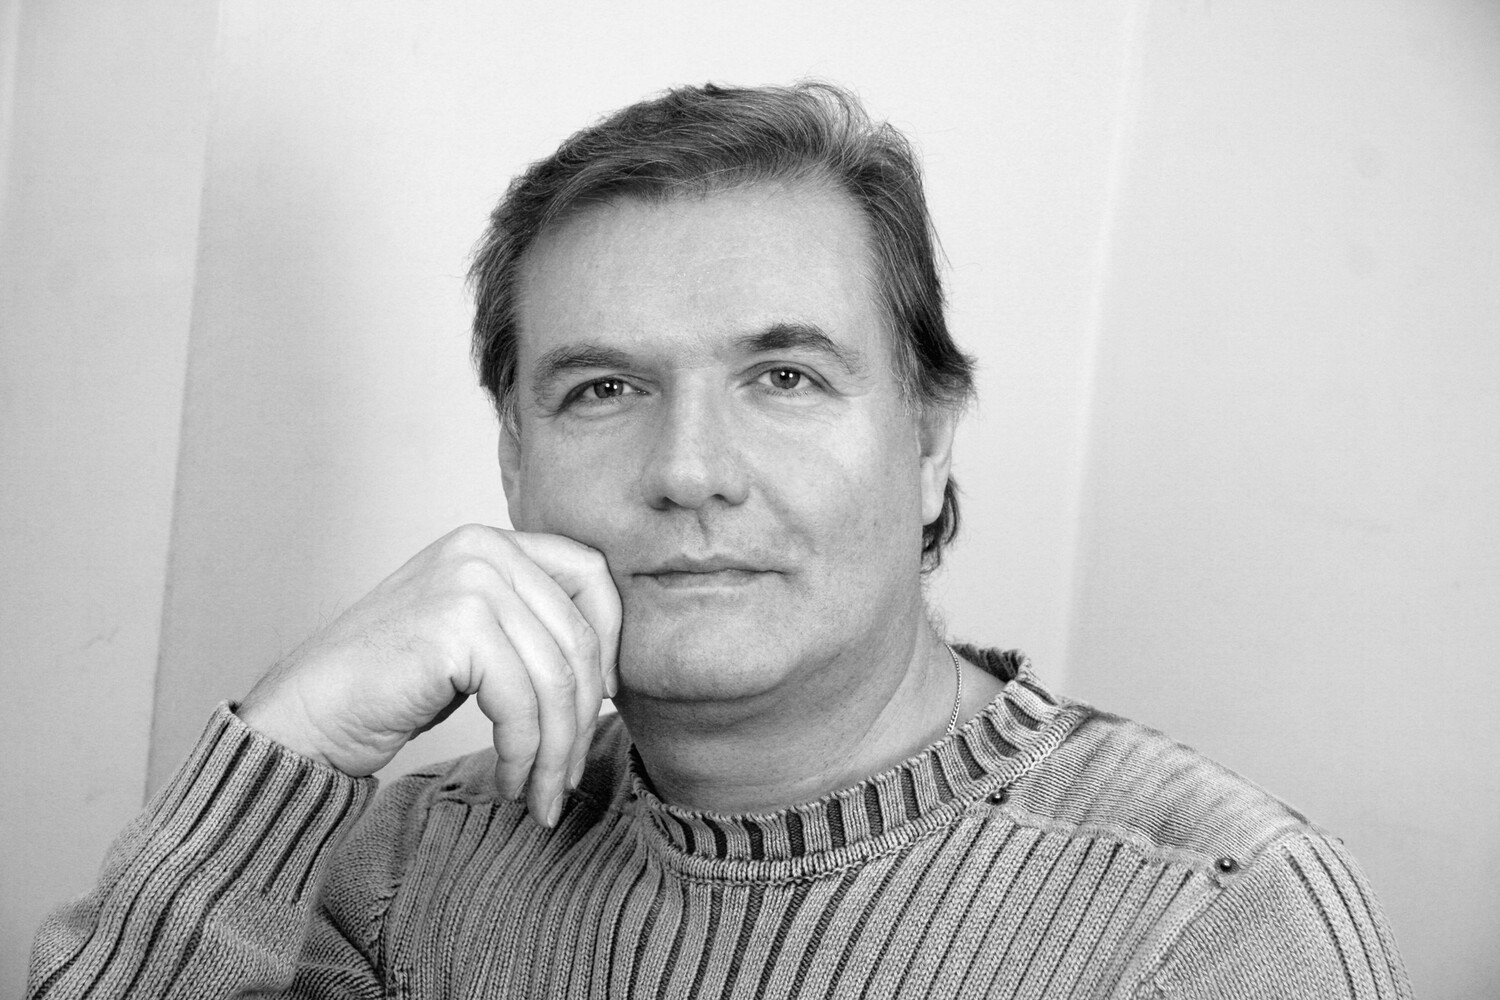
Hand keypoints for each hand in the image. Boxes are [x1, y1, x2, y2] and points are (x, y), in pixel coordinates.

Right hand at [236, 524, 620, 826]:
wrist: (307, 713)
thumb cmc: (390, 684)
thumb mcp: (472, 634)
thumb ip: (527, 624)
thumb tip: (609, 668)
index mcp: (491, 541)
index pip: (590, 573)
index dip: (611, 638)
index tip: (602, 697)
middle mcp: (483, 549)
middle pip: (580, 635)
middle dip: (583, 716)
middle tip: (566, 772)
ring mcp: (469, 582)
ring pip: (557, 678)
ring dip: (556, 749)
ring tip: (541, 792)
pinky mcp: (456, 627)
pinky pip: (523, 703)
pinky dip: (524, 753)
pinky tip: (511, 779)